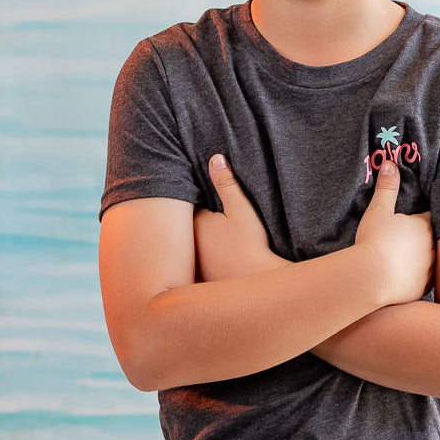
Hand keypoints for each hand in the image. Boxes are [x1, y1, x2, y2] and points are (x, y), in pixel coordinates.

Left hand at [194, 154, 290, 281]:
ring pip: (187, 243)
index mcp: (195, 223)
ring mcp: (191, 262)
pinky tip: (208, 254)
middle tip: (190, 207)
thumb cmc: (251, 245)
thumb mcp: (240, 209)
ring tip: (200, 230)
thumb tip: (216, 158)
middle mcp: (187, 244)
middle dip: (185, 217)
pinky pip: (192, 261)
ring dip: (190, 238)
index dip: (188, 196)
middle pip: (181, 225)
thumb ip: (227, 183)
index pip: (183, 204)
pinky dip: (196, 256)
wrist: (258, 281)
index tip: (193, 187)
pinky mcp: (199, 277)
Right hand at [354, 161, 434, 304]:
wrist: (372, 278)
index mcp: (423, 226)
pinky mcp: (424, 288)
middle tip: (413, 239)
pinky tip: (407, 277)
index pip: (430, 217)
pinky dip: (417, 278)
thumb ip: (386, 188)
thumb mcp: (378, 211)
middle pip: (435, 239)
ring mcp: (430, 269)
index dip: (423, 218)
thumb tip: (389, 163)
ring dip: (424, 259)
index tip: (418, 218)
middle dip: (426, 238)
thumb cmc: (374, 242)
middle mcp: (432, 247)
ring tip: (410, 259)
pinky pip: (424, 280)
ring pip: (432, 261)